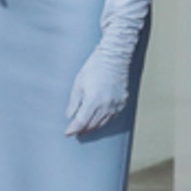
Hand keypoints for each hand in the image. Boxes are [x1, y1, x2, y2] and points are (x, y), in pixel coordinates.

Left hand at [63, 0, 151, 135]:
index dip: (73, 129)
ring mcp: (116, 105)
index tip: (67, 133)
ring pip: (103, 123)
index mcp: (93, 100)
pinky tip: (98, 120)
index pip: (81, 122)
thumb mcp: (78, 84)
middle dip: (82, 130)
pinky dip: (104, 121)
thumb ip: (74, 102)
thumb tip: (69, 116)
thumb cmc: (94, 68)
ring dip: (93, 127)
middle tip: (75, 132)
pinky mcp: (122, 102)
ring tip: (85, 129)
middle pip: (92, 125)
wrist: (114, 58)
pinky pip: (112, 117)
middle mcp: (106, 105)